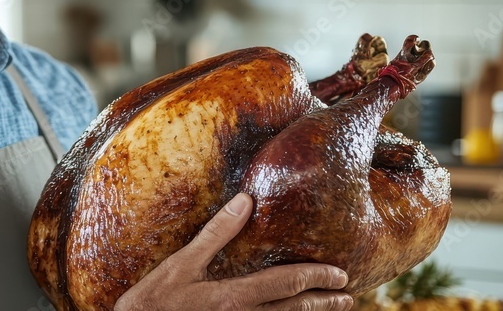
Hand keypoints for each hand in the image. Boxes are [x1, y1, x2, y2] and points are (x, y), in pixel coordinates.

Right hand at [114, 193, 354, 310]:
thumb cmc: (155, 302)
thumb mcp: (181, 264)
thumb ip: (216, 234)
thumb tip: (245, 201)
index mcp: (235, 297)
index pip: (287, 284)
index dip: (316, 278)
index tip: (339, 274)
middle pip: (294, 310)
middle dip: (324, 302)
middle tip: (347, 296)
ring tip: (331, 310)